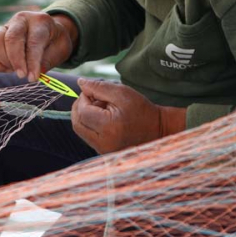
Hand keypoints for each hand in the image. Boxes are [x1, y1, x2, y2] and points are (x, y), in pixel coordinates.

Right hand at [0, 11, 77, 81]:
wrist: (50, 33)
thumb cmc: (55, 42)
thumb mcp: (60, 50)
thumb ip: (46, 61)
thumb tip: (32, 75)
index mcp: (40, 21)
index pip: (33, 41)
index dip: (32, 61)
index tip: (32, 78)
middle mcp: (21, 20)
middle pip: (11, 38)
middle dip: (15, 60)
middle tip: (22, 76)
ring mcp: (6, 27)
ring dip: (5, 61)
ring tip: (18, 71)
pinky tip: (10, 69)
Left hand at [71, 78, 186, 153]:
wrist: (158, 130)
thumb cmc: (142, 110)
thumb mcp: (123, 93)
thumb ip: (99, 87)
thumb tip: (80, 83)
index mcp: (109, 127)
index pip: (82, 111)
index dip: (83, 98)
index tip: (92, 91)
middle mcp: (104, 143)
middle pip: (77, 124)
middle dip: (79, 108)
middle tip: (90, 97)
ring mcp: (103, 150)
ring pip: (81, 131)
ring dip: (84, 116)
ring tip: (99, 108)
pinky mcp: (104, 153)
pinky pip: (88, 137)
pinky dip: (90, 125)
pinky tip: (102, 118)